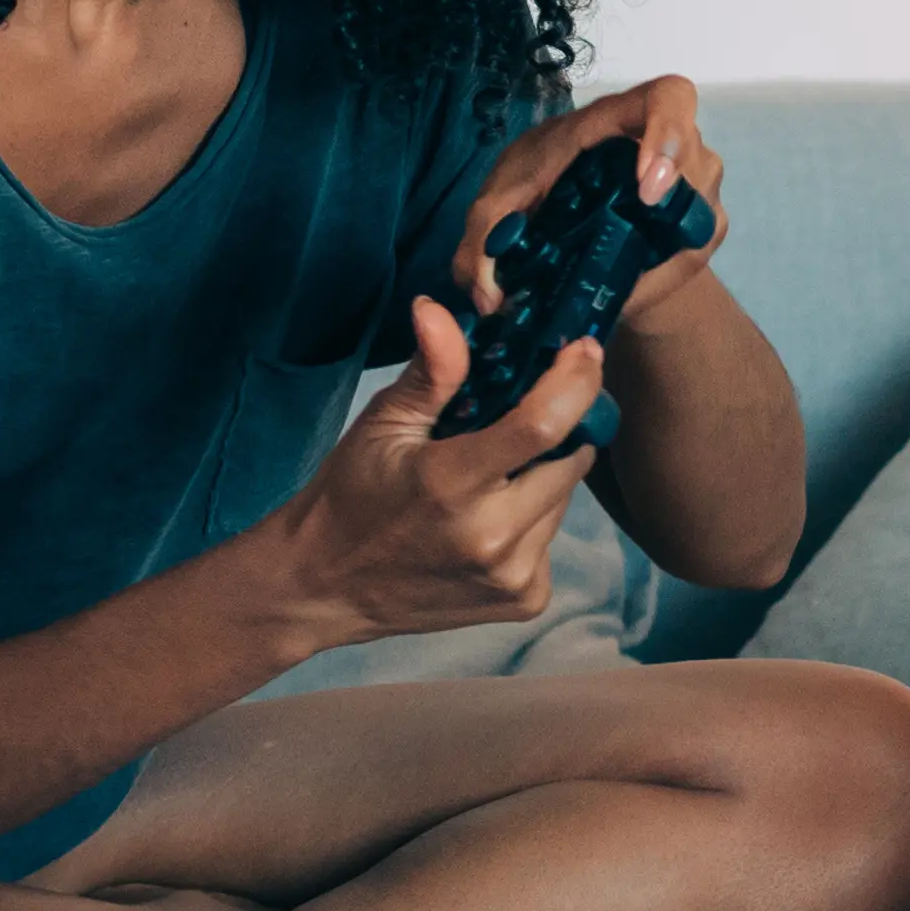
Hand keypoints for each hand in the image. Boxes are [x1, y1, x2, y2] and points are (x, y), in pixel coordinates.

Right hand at [271, 298, 603, 644]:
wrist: (325, 588)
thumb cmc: (350, 496)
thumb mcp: (382, 426)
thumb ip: (431, 371)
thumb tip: (439, 309)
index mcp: (453, 484)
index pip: (542, 425)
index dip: (574, 382)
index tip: (584, 352)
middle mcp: (493, 536)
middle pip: (569, 459)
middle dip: (554, 433)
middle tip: (509, 428)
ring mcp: (513, 576)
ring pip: (564, 499)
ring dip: (540, 478)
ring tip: (486, 483)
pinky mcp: (526, 601)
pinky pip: (553, 539)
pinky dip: (533, 520)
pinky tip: (486, 523)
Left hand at [453, 76, 727, 333]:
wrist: (568, 229)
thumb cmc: (537, 196)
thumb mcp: (497, 211)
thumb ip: (481, 242)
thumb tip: (488, 296)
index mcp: (616, 121)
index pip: (668, 97)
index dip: (668, 132)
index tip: (646, 185)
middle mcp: (665, 145)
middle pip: (694, 155)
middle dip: (674, 196)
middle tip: (638, 233)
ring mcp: (692, 184)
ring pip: (703, 204)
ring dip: (669, 239)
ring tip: (620, 264)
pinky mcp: (703, 223)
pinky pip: (699, 246)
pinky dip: (667, 273)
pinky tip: (632, 285)